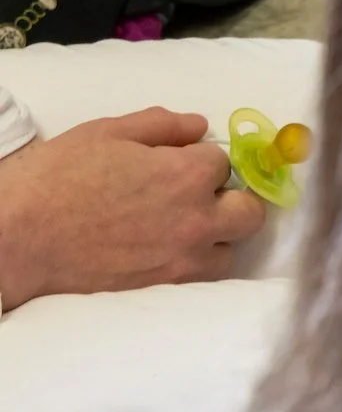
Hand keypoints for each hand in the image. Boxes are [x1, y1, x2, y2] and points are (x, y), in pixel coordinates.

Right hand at [0, 108, 262, 305]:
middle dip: (230, 198)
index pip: (221, 161)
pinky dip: (196, 260)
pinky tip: (167, 248)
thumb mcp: (105, 132)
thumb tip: (199, 125)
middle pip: (249, 210)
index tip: (175, 163)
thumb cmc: (56, 178)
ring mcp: (188, 257)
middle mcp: (198, 218)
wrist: (22, 237)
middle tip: (198, 195)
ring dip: (215, 233)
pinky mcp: (171, 285)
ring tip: (178, 226)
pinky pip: (206, 274)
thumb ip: (161, 125)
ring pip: (231, 246)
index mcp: (186, 174)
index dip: (198, 159)